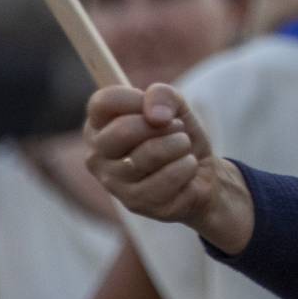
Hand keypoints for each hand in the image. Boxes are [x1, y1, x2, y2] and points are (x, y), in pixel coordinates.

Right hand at [85, 84, 252, 251]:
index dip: (136, 99)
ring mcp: (112, 182)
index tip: (155, 108)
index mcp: (98, 126)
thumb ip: (163, 95)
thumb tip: (155, 116)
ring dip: (179, 145)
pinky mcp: (134, 203)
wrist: (201, 173)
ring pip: (150, 154)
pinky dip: (186, 166)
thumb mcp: (176, 106)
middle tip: (176, 129)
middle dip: (162, 126)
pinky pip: (167, 178)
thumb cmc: (178, 136)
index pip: (103, 102)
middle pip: (123, 130)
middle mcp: (96, 155)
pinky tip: (185, 169)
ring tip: (182, 148)